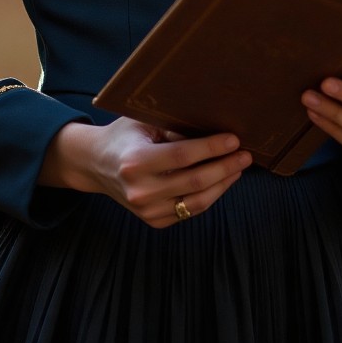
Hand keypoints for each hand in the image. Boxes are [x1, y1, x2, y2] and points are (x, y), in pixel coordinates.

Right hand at [40, 117, 252, 228]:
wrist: (96, 163)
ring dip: (223, 184)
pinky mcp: (154, 221)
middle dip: (225, 167)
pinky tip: (221, 180)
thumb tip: (214, 127)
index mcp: (135, 162)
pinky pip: (190, 211)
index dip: (212, 147)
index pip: (183, 155)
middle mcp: (140, 191)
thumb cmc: (124, 135)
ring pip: (197, 202)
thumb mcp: (142, 121)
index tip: (234, 139)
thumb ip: (173, 126)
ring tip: (238, 168)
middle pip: (195, 181)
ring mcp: (146, 211)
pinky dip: (210, 196)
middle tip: (245, 155)